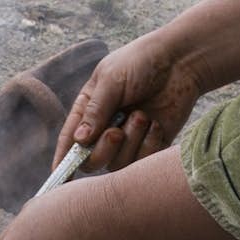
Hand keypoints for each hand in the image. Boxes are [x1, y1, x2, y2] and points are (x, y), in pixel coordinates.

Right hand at [55, 33, 205, 172]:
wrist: (181, 62)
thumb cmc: (142, 62)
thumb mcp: (112, 80)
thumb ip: (95, 111)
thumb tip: (79, 141)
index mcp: (88, 110)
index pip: (70, 140)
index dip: (63, 160)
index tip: (58, 177)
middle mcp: (104, 129)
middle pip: (92, 161)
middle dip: (103, 150)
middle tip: (116, 132)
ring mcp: (128, 140)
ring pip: (118, 164)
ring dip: (131, 141)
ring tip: (142, 116)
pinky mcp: (150, 147)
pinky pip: (142, 163)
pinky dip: (149, 145)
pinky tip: (156, 124)